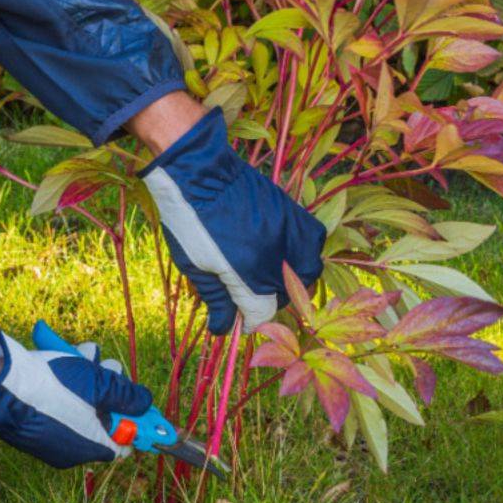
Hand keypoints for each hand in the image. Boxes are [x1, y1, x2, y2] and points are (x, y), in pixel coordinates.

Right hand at [0, 326, 151, 467]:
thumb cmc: (52, 387)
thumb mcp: (98, 385)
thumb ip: (126, 395)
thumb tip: (144, 402)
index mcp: (90, 447)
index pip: (123, 443)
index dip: (134, 421)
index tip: (137, 401)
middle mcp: (70, 448)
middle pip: (102, 419)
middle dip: (108, 389)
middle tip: (108, 367)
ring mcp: (50, 436)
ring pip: (80, 405)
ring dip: (87, 378)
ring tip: (85, 354)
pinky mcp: (33, 421)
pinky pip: (58, 404)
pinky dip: (65, 383)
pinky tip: (65, 357)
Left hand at [138, 107, 325, 334]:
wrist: (199, 171)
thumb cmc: (188, 220)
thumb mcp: (194, 266)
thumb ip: (216, 300)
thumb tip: (223, 330)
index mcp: (248, 274)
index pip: (262, 313)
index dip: (251, 322)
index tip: (242, 322)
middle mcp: (275, 256)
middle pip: (285, 295)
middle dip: (270, 303)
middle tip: (251, 299)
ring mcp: (288, 233)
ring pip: (309, 271)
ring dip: (294, 282)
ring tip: (272, 280)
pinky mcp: (293, 213)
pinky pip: (314, 241)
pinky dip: (306, 253)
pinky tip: (287, 255)